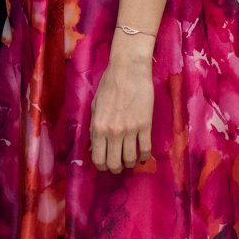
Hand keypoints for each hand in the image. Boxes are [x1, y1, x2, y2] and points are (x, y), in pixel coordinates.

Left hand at [90, 41, 153, 172]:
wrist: (128, 70)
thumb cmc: (109, 85)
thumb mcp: (95, 106)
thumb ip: (93, 128)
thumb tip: (93, 147)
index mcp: (98, 127)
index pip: (98, 158)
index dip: (101, 166)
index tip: (105, 165)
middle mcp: (112, 132)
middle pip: (114, 163)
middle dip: (115, 168)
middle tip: (118, 166)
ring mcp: (130, 130)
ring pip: (130, 159)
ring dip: (130, 163)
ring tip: (131, 161)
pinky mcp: (145, 125)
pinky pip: (145, 149)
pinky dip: (144, 157)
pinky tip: (143, 157)